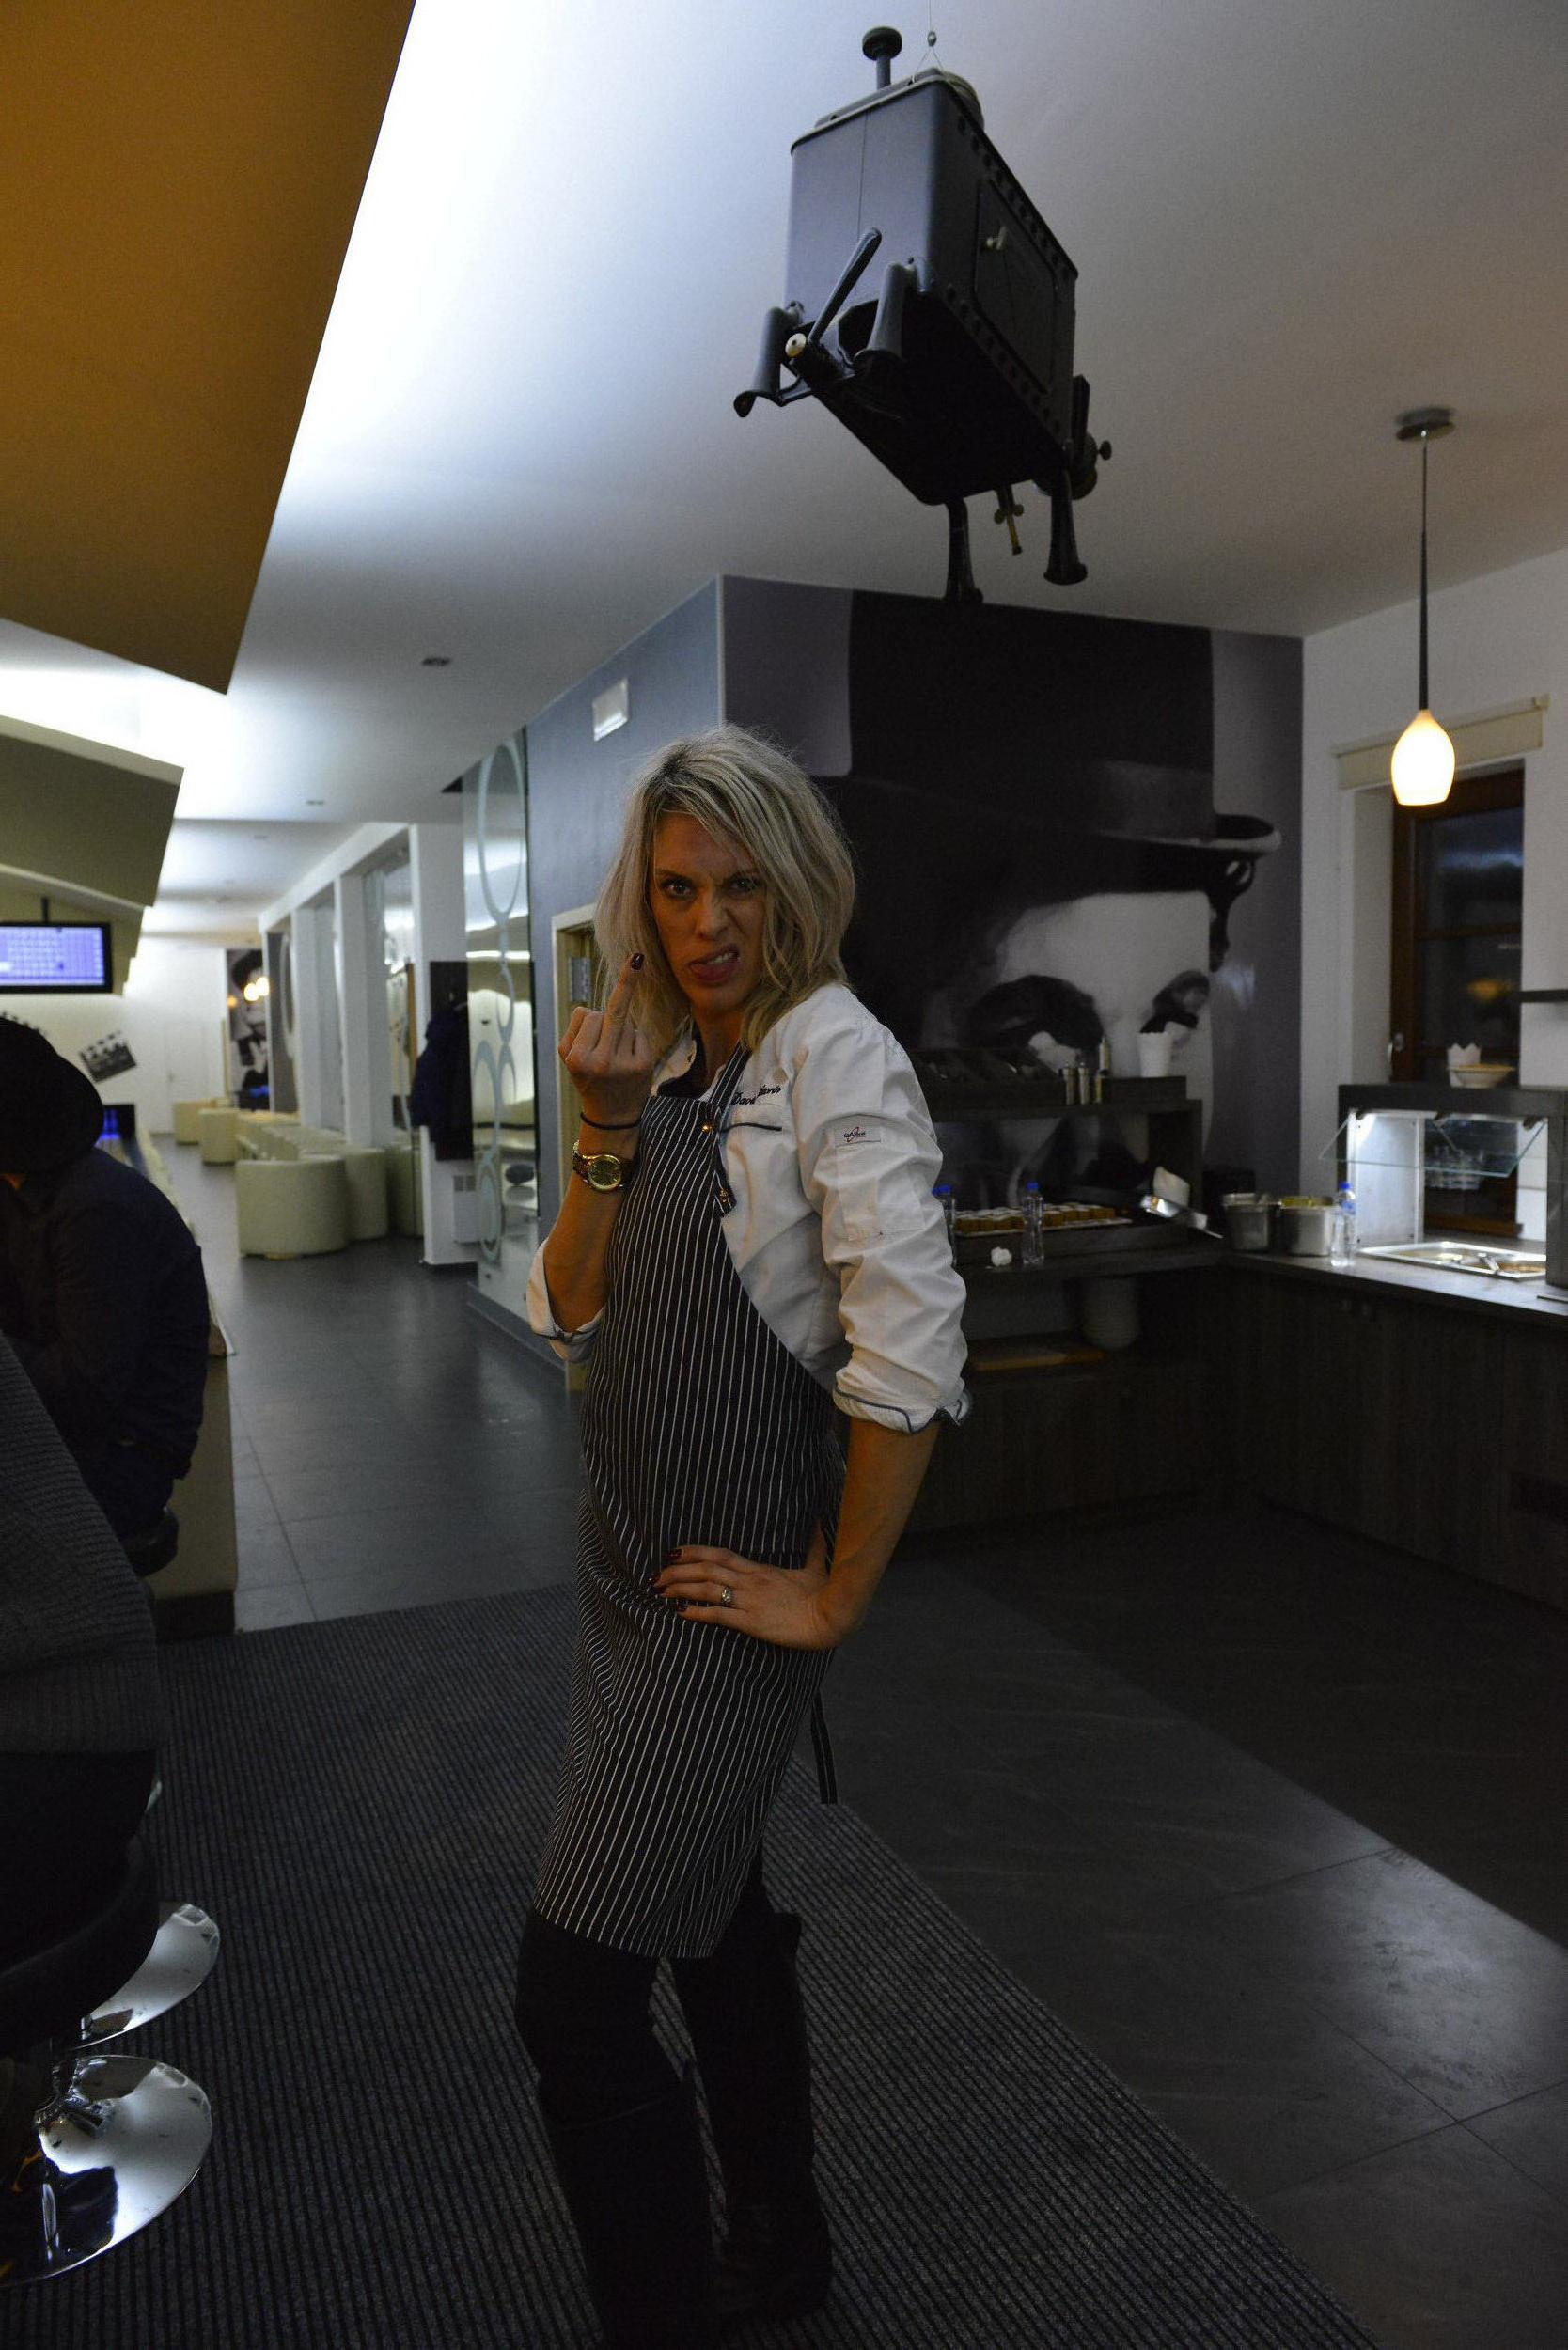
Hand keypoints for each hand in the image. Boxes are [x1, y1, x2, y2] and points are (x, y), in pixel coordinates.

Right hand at [560, 954, 654, 1127]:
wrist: (610, 1116)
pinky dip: (634, 1038)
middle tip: (637, 959)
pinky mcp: (643, 1065)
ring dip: (622, 1028)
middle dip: (625, 984)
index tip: (624, 972)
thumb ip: (578, 1029)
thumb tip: (599, 1007)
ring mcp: (623, 1064)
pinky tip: (628, 1057)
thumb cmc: (588, 1079)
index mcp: (576, 1058)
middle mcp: (599, 1061)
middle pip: (612, 1012)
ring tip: (615, 1053)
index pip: (588, 1015)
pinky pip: (639, 1033)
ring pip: (626, 1021)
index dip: (591, 1019)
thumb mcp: (570, 1057)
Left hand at [652, 1522, 845, 1649]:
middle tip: (656, 1575)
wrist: (831, 1617)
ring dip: (679, 1588)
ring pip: (705, 1588)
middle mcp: (749, 1581)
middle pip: (705, 1568)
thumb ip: (813, 1544)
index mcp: (760, 1568)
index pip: (720, 1554)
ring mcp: (748, 1600)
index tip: (673, 1553)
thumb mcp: (815, 1566)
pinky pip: (717, 1614)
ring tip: (659, 1592)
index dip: (693, 1552)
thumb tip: (820, 1520)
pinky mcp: (750, 1622)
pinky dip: (695, 1612)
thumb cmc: (824, 1595)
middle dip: (677, 1571)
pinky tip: (679, 1612)